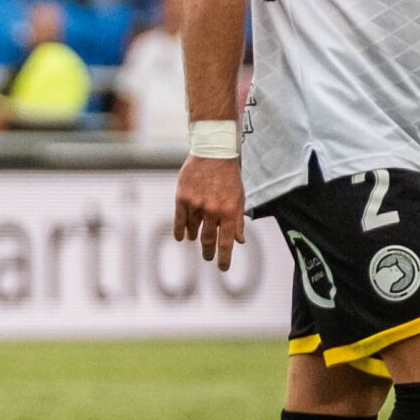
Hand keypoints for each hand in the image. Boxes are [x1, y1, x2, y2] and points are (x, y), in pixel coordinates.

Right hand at [173, 154, 245, 270]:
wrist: (214, 151)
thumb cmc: (229, 175)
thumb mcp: (239, 197)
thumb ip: (238, 220)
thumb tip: (240, 241)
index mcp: (229, 212)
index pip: (226, 242)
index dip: (224, 258)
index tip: (222, 268)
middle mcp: (212, 211)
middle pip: (207, 240)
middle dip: (208, 251)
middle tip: (207, 256)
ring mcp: (195, 205)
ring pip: (193, 230)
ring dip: (195, 237)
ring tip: (196, 238)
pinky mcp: (182, 198)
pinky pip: (179, 221)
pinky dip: (180, 231)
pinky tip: (181, 237)